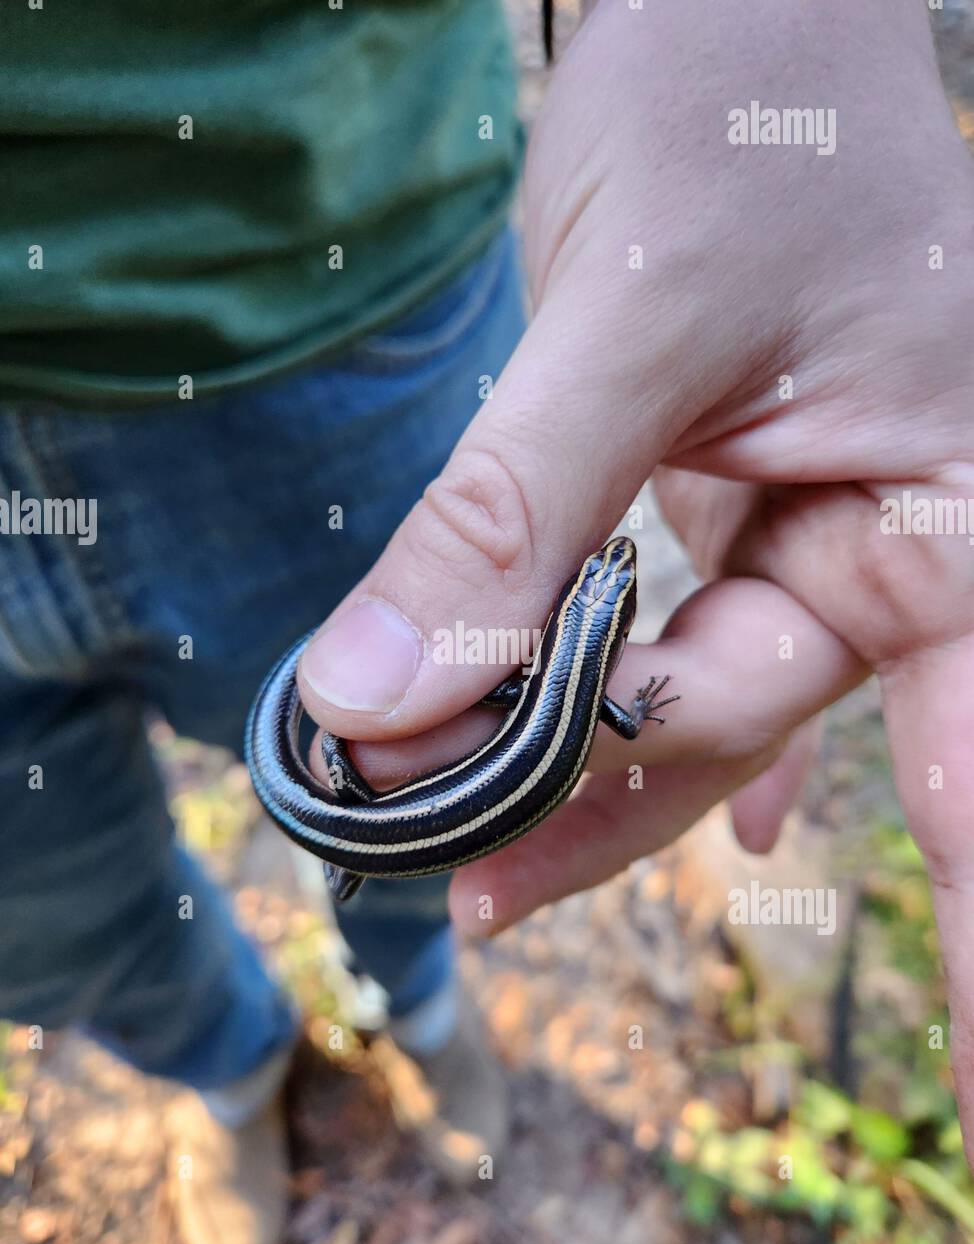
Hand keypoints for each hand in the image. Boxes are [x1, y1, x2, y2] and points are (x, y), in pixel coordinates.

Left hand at [297, 1, 973, 1156]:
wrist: (730, 15)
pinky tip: (578, 807)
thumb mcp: (623, 330)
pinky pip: (674, 645)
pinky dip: (610, 717)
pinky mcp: (733, 509)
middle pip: (760, 724)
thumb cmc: (740, 123)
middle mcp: (903, 539)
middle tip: (467, 879)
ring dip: (572, 773)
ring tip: (453, 851)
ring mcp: (816, 532)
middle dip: (613, 805)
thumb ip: (510, 530)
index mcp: (959, 506)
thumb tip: (382, 708)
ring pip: (694, 699)